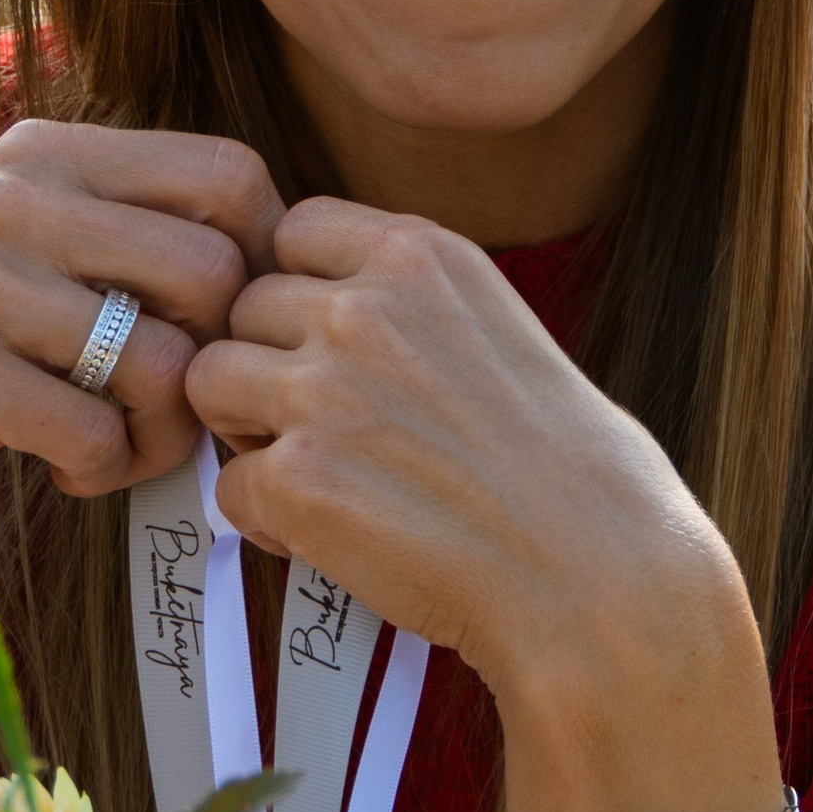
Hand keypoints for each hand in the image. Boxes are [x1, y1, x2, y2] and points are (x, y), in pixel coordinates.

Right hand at [0, 123, 284, 670]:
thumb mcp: (23, 245)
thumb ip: (125, 229)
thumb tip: (285, 258)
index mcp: (45, 152)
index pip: (232, 174)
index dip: (264, 262)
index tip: (230, 328)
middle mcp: (11, 197)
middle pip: (216, 274)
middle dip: (218, 364)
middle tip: (174, 410)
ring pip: (166, 363)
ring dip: (162, 435)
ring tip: (117, 449)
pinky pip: (98, 434)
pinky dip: (102, 471)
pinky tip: (63, 470)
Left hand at [186, 200, 787, 811]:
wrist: (603, 581)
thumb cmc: (575, 476)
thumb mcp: (503, 332)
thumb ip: (411, 309)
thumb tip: (322, 314)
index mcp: (423, 255)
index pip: (292, 230)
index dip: (300, 292)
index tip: (335, 346)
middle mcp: (364, 306)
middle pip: (242, 308)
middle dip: (269, 365)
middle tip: (330, 430)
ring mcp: (323, 389)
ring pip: (209, 383)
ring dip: (248, 432)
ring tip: (322, 479)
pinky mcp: (297, 478)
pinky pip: (227, 485)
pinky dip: (269, 521)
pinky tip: (337, 540)